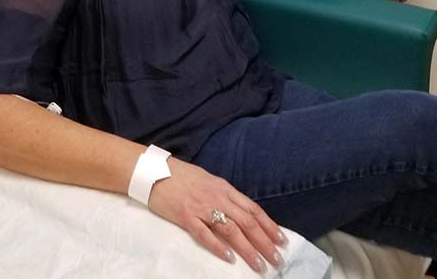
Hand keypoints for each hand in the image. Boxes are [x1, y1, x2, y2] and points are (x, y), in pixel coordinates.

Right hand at [148, 158, 285, 272]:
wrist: (155, 171)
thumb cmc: (182, 176)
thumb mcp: (208, 181)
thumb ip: (225, 196)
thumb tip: (243, 213)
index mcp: (224, 188)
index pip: (252, 209)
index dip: (269, 225)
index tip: (282, 241)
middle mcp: (216, 197)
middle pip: (246, 221)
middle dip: (264, 242)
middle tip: (277, 259)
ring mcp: (201, 207)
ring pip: (230, 230)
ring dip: (247, 249)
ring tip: (259, 265)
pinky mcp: (186, 216)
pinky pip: (204, 234)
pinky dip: (217, 246)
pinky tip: (228, 258)